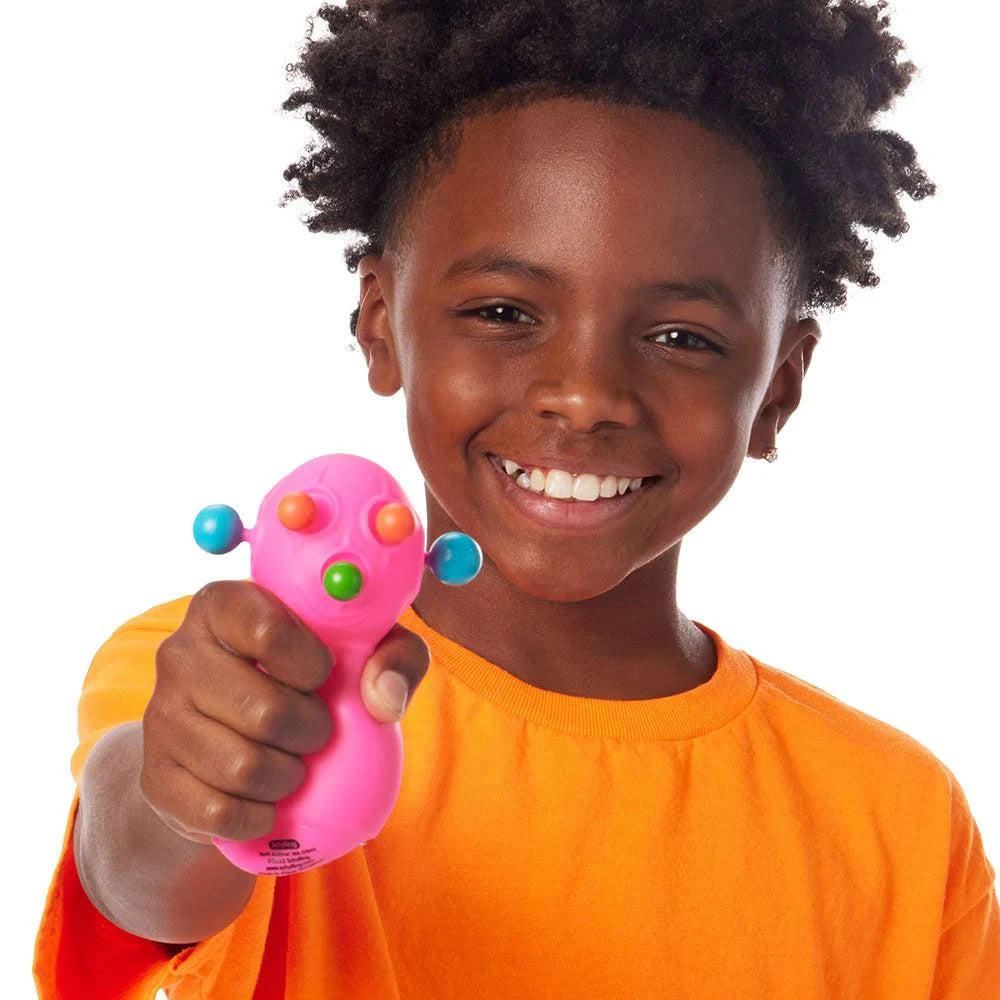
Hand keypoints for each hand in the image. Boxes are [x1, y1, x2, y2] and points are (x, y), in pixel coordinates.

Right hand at [139, 580, 428, 845]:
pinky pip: (216, 812)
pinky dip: (257, 817)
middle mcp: (177, 652)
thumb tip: (385, 699)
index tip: (323, 674)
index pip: (267, 631)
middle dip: (311, 731)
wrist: (239, 736)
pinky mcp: (154, 777)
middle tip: (317, 732)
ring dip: (287, 777)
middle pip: (263, 709)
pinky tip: (268, 802)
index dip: (310, 664)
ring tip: (295, 765)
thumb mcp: (364, 650)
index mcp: (222, 604)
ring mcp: (159, 716)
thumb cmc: (310, 677)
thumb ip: (396, 656)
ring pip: (241, 766)